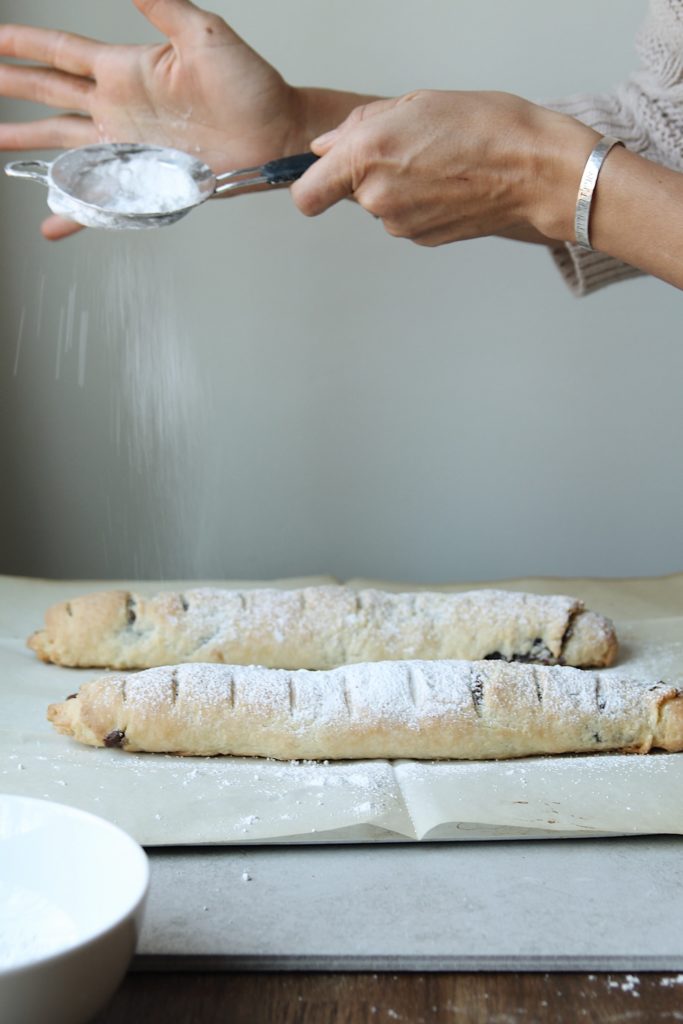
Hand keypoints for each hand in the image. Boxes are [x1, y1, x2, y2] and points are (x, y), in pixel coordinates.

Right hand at [0, 0, 304, 238]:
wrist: (276, 134)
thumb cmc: (251, 85)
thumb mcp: (204, 34)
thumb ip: (162, 4)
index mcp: (125, 69)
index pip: (61, 51)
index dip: (24, 44)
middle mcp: (118, 108)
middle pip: (49, 95)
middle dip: (12, 88)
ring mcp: (128, 145)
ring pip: (63, 143)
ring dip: (27, 143)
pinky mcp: (144, 179)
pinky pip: (101, 197)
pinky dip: (74, 211)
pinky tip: (51, 220)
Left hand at [291, 89, 598, 245]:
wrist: (537, 172)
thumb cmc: (489, 128)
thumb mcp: (417, 101)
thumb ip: (361, 125)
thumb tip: (328, 146)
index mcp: (367, 155)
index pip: (306, 194)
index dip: (311, 183)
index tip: (322, 175)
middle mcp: (377, 196)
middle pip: (349, 192)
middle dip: (369, 172)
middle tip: (410, 147)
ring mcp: (400, 224)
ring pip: (379, 206)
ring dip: (398, 185)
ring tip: (438, 162)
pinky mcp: (422, 239)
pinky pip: (405, 218)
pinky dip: (419, 202)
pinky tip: (449, 183)